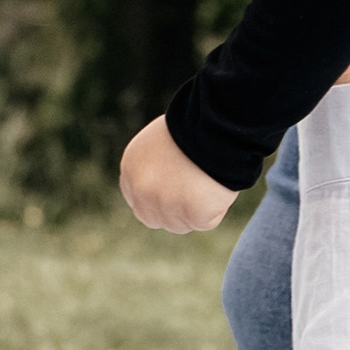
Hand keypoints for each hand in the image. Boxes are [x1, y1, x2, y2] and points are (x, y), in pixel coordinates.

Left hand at [120, 116, 236, 233]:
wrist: (215, 125)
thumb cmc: (194, 125)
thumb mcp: (160, 144)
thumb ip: (154, 167)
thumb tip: (164, 184)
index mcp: (131, 170)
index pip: (138, 202)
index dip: (159, 200)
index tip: (178, 192)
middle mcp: (142, 191)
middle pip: (155, 219)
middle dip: (174, 212)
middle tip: (196, 193)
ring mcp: (165, 205)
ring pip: (181, 224)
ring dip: (196, 210)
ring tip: (209, 181)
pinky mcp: (193, 214)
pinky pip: (205, 221)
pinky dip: (216, 207)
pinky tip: (218, 185)